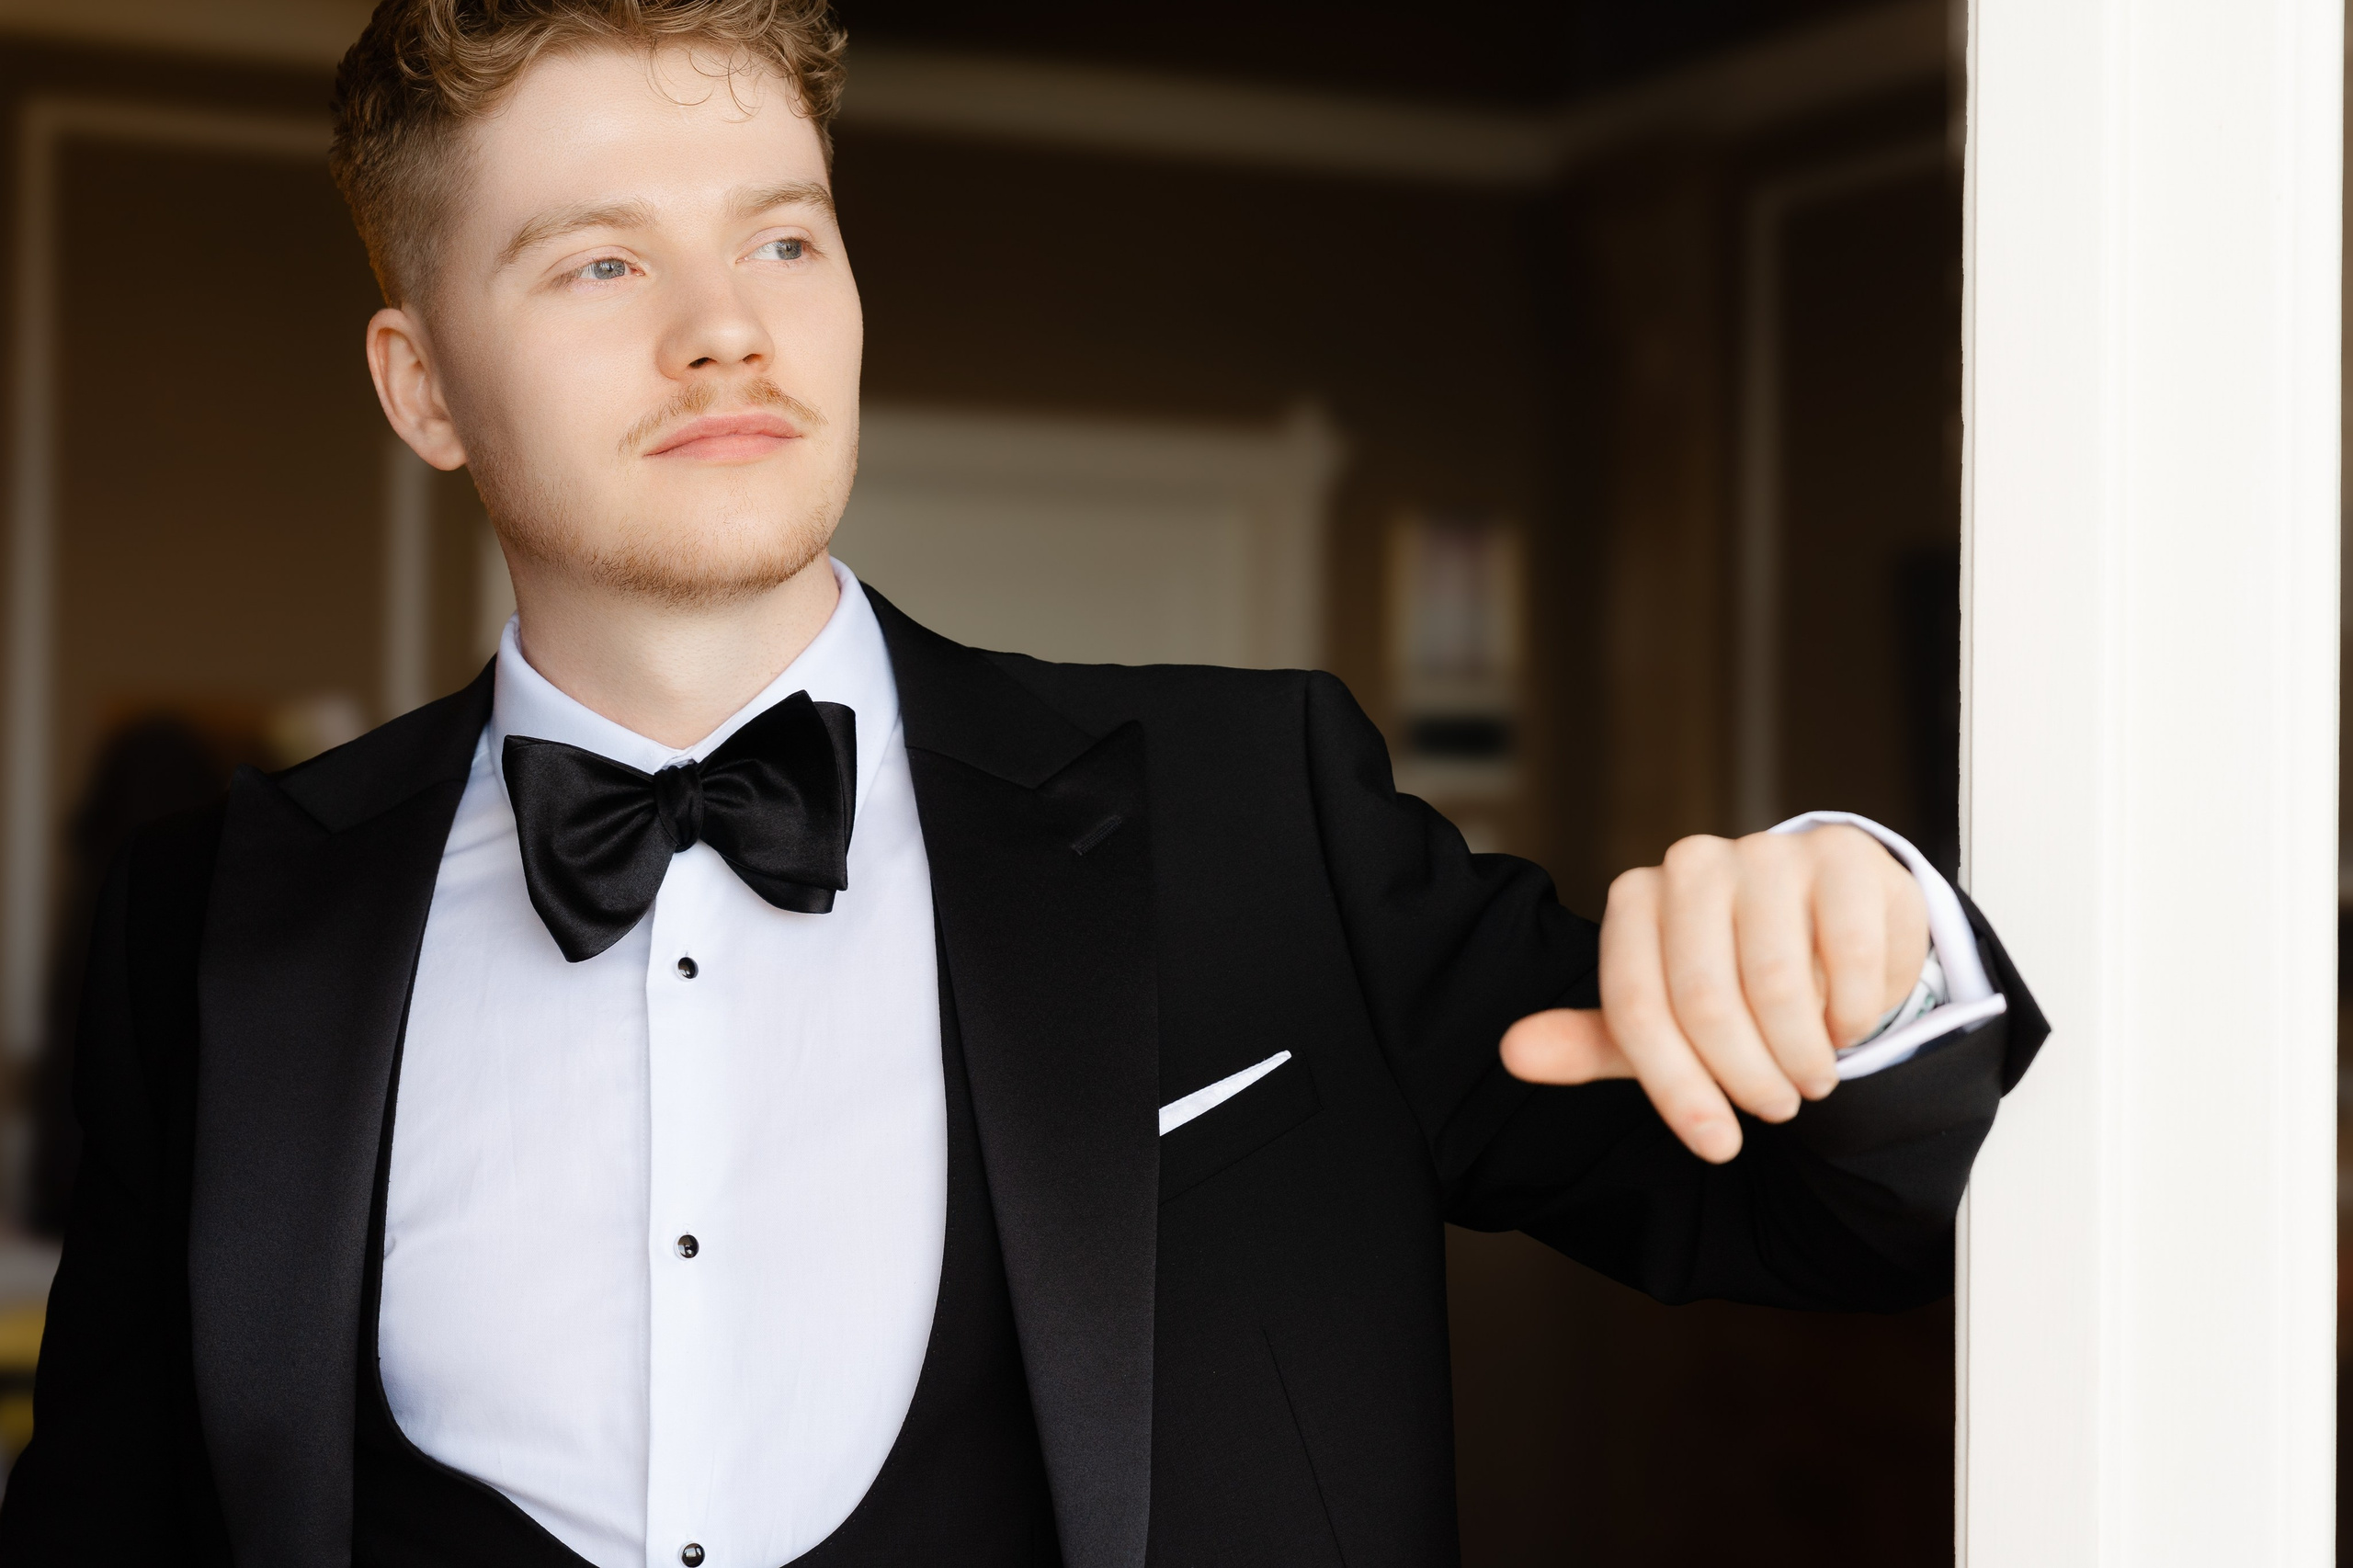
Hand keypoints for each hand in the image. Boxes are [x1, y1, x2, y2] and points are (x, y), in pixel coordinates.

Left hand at [1500, 825, 1929, 1163]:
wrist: (1832, 933)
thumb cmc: (1736, 985)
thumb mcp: (1661, 1021)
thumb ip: (1593, 1040)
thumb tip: (1512, 1053)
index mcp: (1635, 900)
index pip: (1636, 1009)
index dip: (1678, 1088)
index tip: (1716, 1143)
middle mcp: (1690, 864)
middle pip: (1705, 1001)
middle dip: (1747, 1077)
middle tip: (1776, 1107)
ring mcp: (1766, 852)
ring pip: (1777, 984)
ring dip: (1802, 1055)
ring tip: (1811, 1076)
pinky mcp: (1840, 856)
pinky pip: (1845, 957)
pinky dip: (1852, 1013)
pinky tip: (1847, 1024)